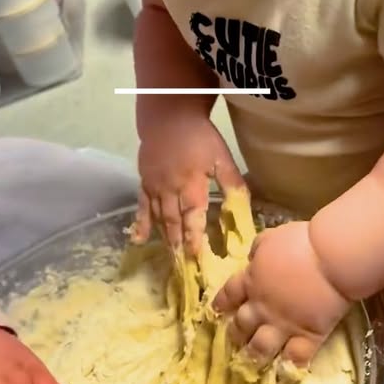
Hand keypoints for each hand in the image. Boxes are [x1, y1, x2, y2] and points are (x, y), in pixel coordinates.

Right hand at [134, 112, 245, 254]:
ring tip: (171, 258)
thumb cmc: (200, 137)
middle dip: (179, 245)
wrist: (169, 116)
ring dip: (165, 238)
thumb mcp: (221, 157)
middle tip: (183, 267)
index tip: (197, 258)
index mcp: (192, 184)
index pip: (193, 217)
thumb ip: (232, 183)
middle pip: (174, 222)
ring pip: (159, 218)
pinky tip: (139, 239)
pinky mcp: (144, 183)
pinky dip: (141, 224)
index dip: (195, 238)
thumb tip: (245, 208)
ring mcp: (155, 187)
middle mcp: (170, 189)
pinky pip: (141, 207)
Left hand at [213, 221, 350, 367]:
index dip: (221, 304)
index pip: (229, 295)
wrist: (330, 258)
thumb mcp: (272, 237)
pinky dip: (290, 367)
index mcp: (252, 280)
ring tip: (251, 363)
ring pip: (261, 347)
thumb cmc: (302, 242)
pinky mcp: (307, 335)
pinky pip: (295, 357)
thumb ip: (260, 248)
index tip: (216, 312)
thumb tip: (253, 255)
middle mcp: (262, 307)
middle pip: (241, 325)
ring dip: (254, 356)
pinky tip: (286, 374)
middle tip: (234, 341)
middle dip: (235, 334)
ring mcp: (283, 324)